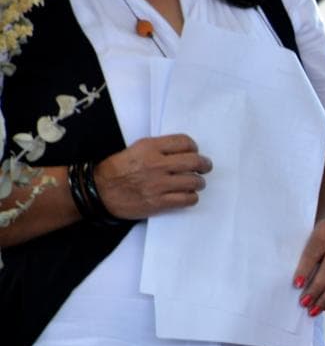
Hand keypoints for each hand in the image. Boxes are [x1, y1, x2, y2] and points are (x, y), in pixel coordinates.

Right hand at [93, 134, 211, 219]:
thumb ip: (158, 149)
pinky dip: (191, 197)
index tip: (194, 152)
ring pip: (195, 182)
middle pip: (194, 161)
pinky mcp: (160, 202)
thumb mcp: (134, 150)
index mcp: (149, 147)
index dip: (194, 148)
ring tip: (195, 183)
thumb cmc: (116, 170)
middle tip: (205, 167)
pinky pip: (188, 199)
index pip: (184, 142)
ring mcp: (159, 184)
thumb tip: (182, 152)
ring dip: (199, 182)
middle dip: (204, 165)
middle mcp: (156, 164)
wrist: (99, 191)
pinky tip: (186, 195)